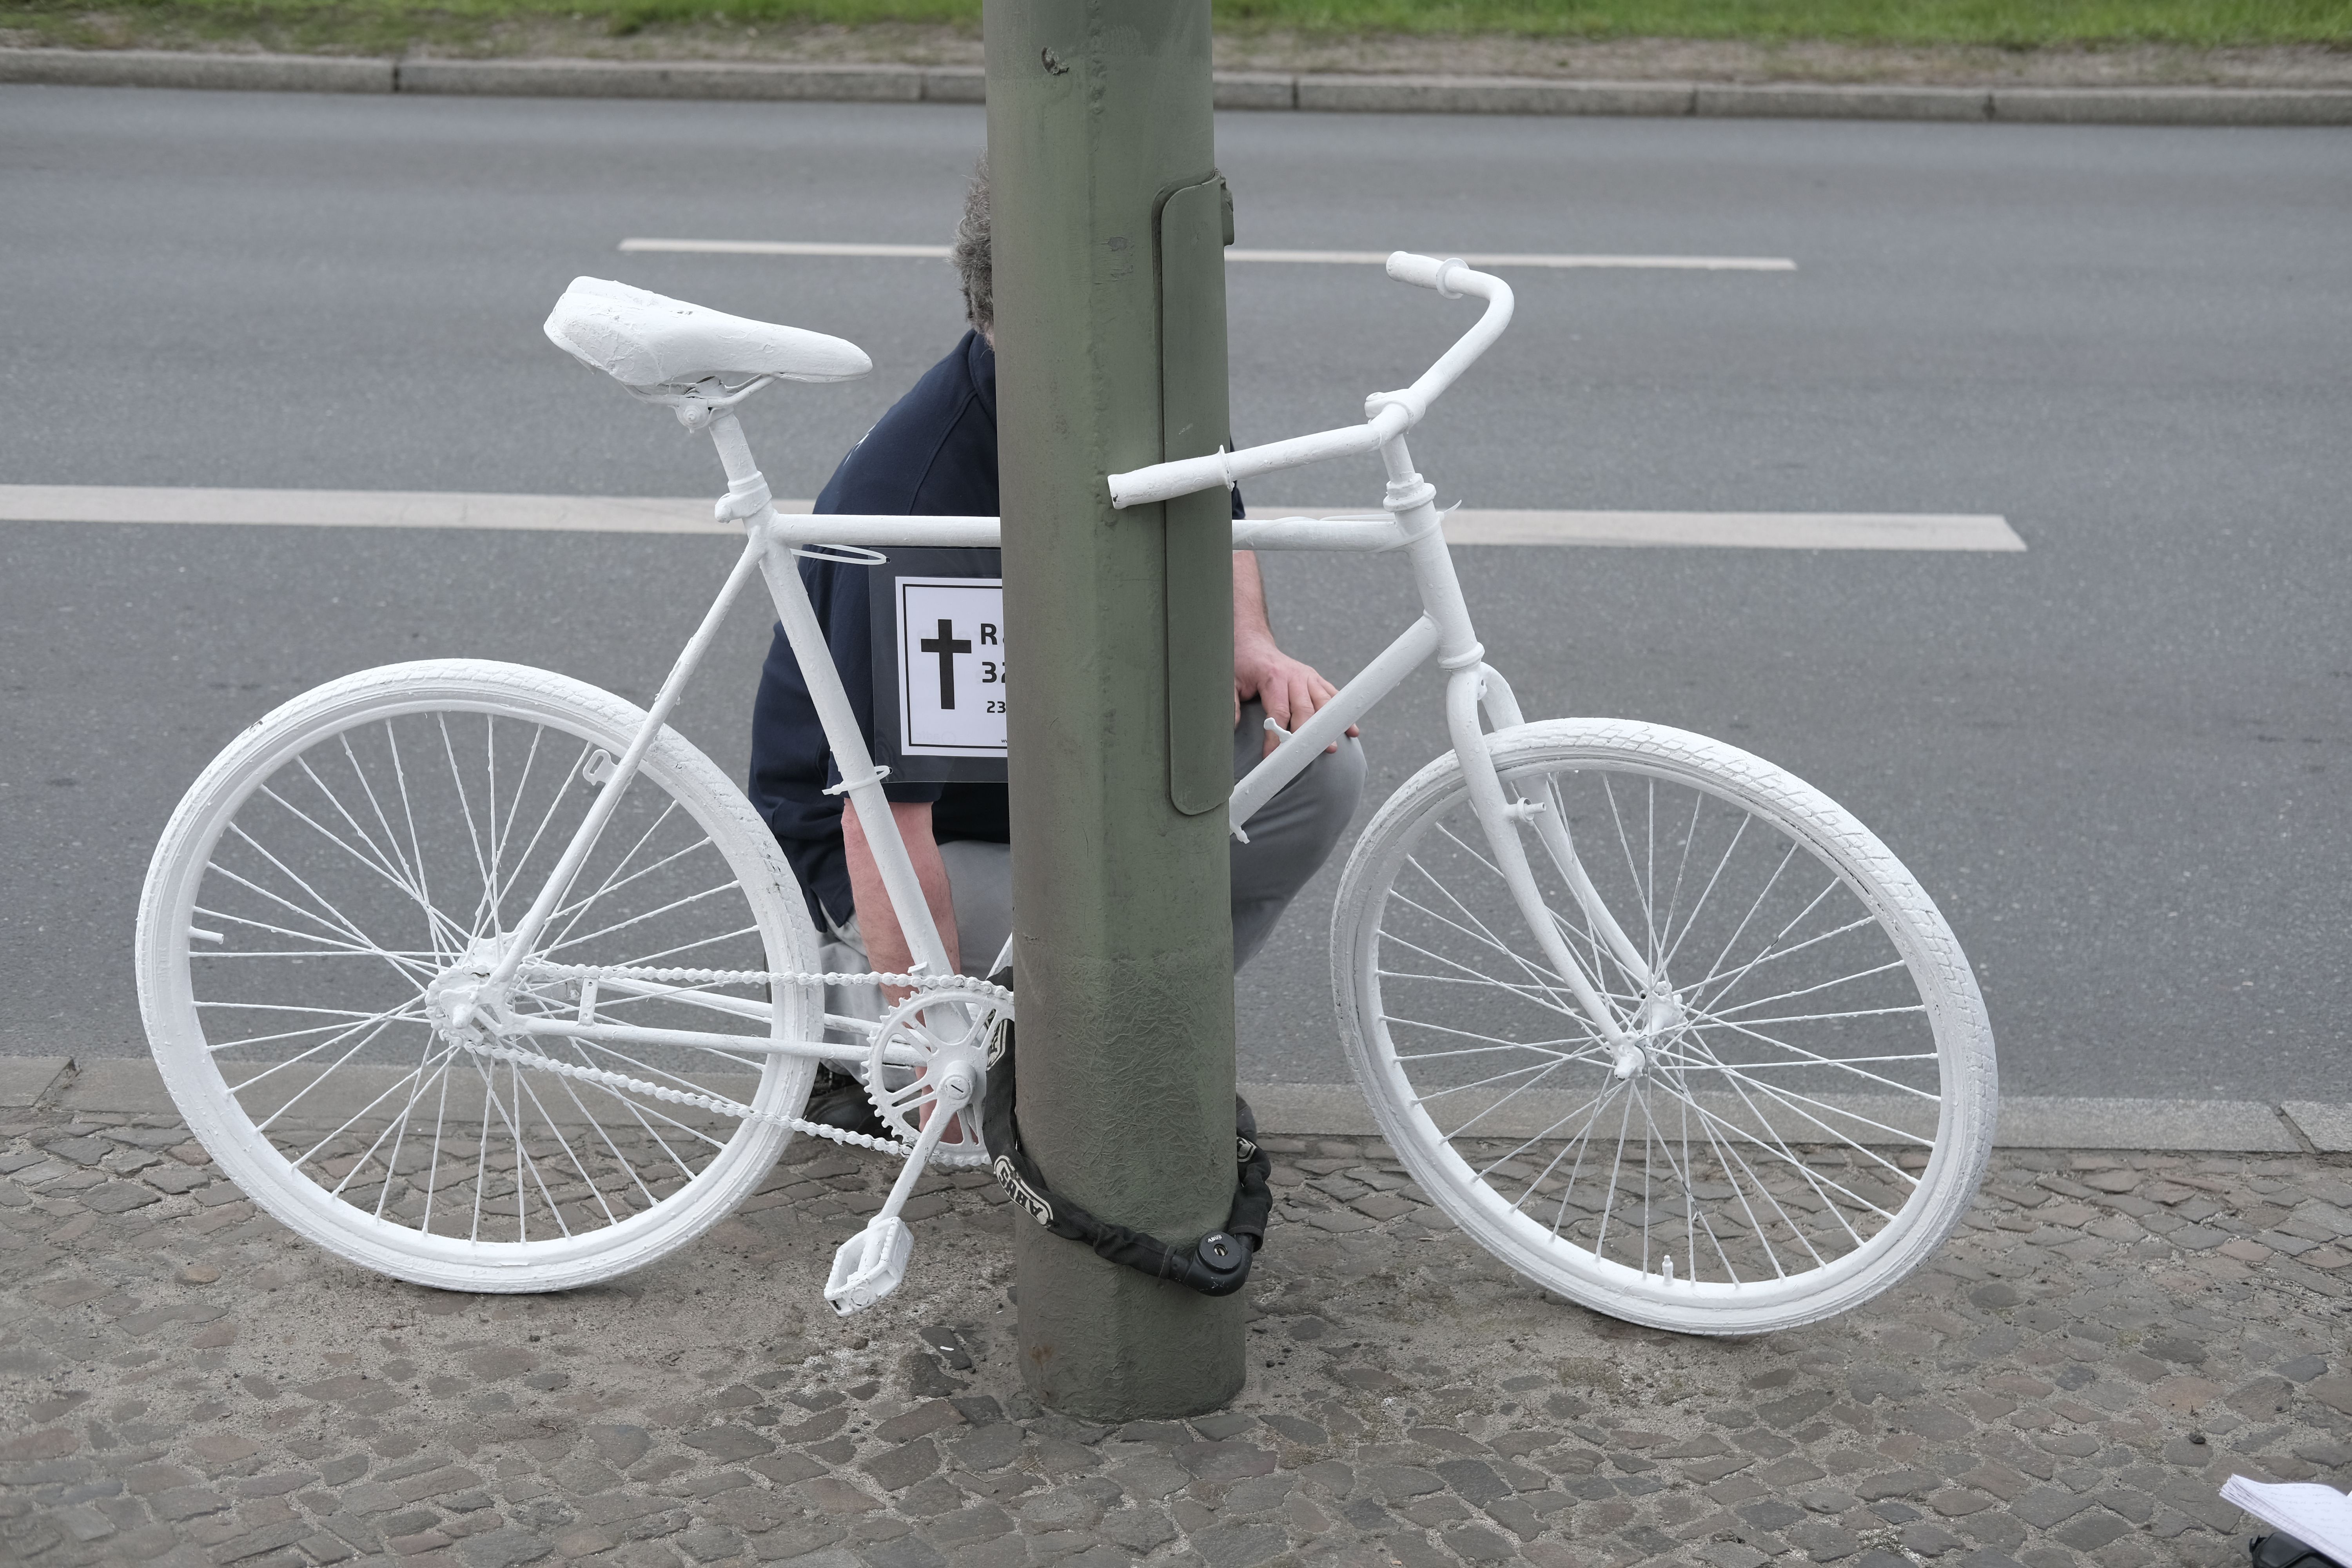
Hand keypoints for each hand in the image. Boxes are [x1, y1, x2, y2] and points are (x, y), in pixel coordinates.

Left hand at [1234, 639, 1358, 757]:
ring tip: (1333, 746)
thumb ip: (1231, 705)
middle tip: (1310, 755)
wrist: (1253, 644)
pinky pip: (1332, 696)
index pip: (1279, 713)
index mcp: (1273, 678)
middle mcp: (1294, 677)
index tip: (1273, 757)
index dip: (1277, 737)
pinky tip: (1351, 729)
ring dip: (1329, 725)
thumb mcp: (1229, 682)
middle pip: (1305, 710)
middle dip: (1308, 735)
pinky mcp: (1315, 679)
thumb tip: (1231, 729)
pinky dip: (1341, 713)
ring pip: (1323, 703)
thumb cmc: (1241, 665)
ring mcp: (1308, 677)